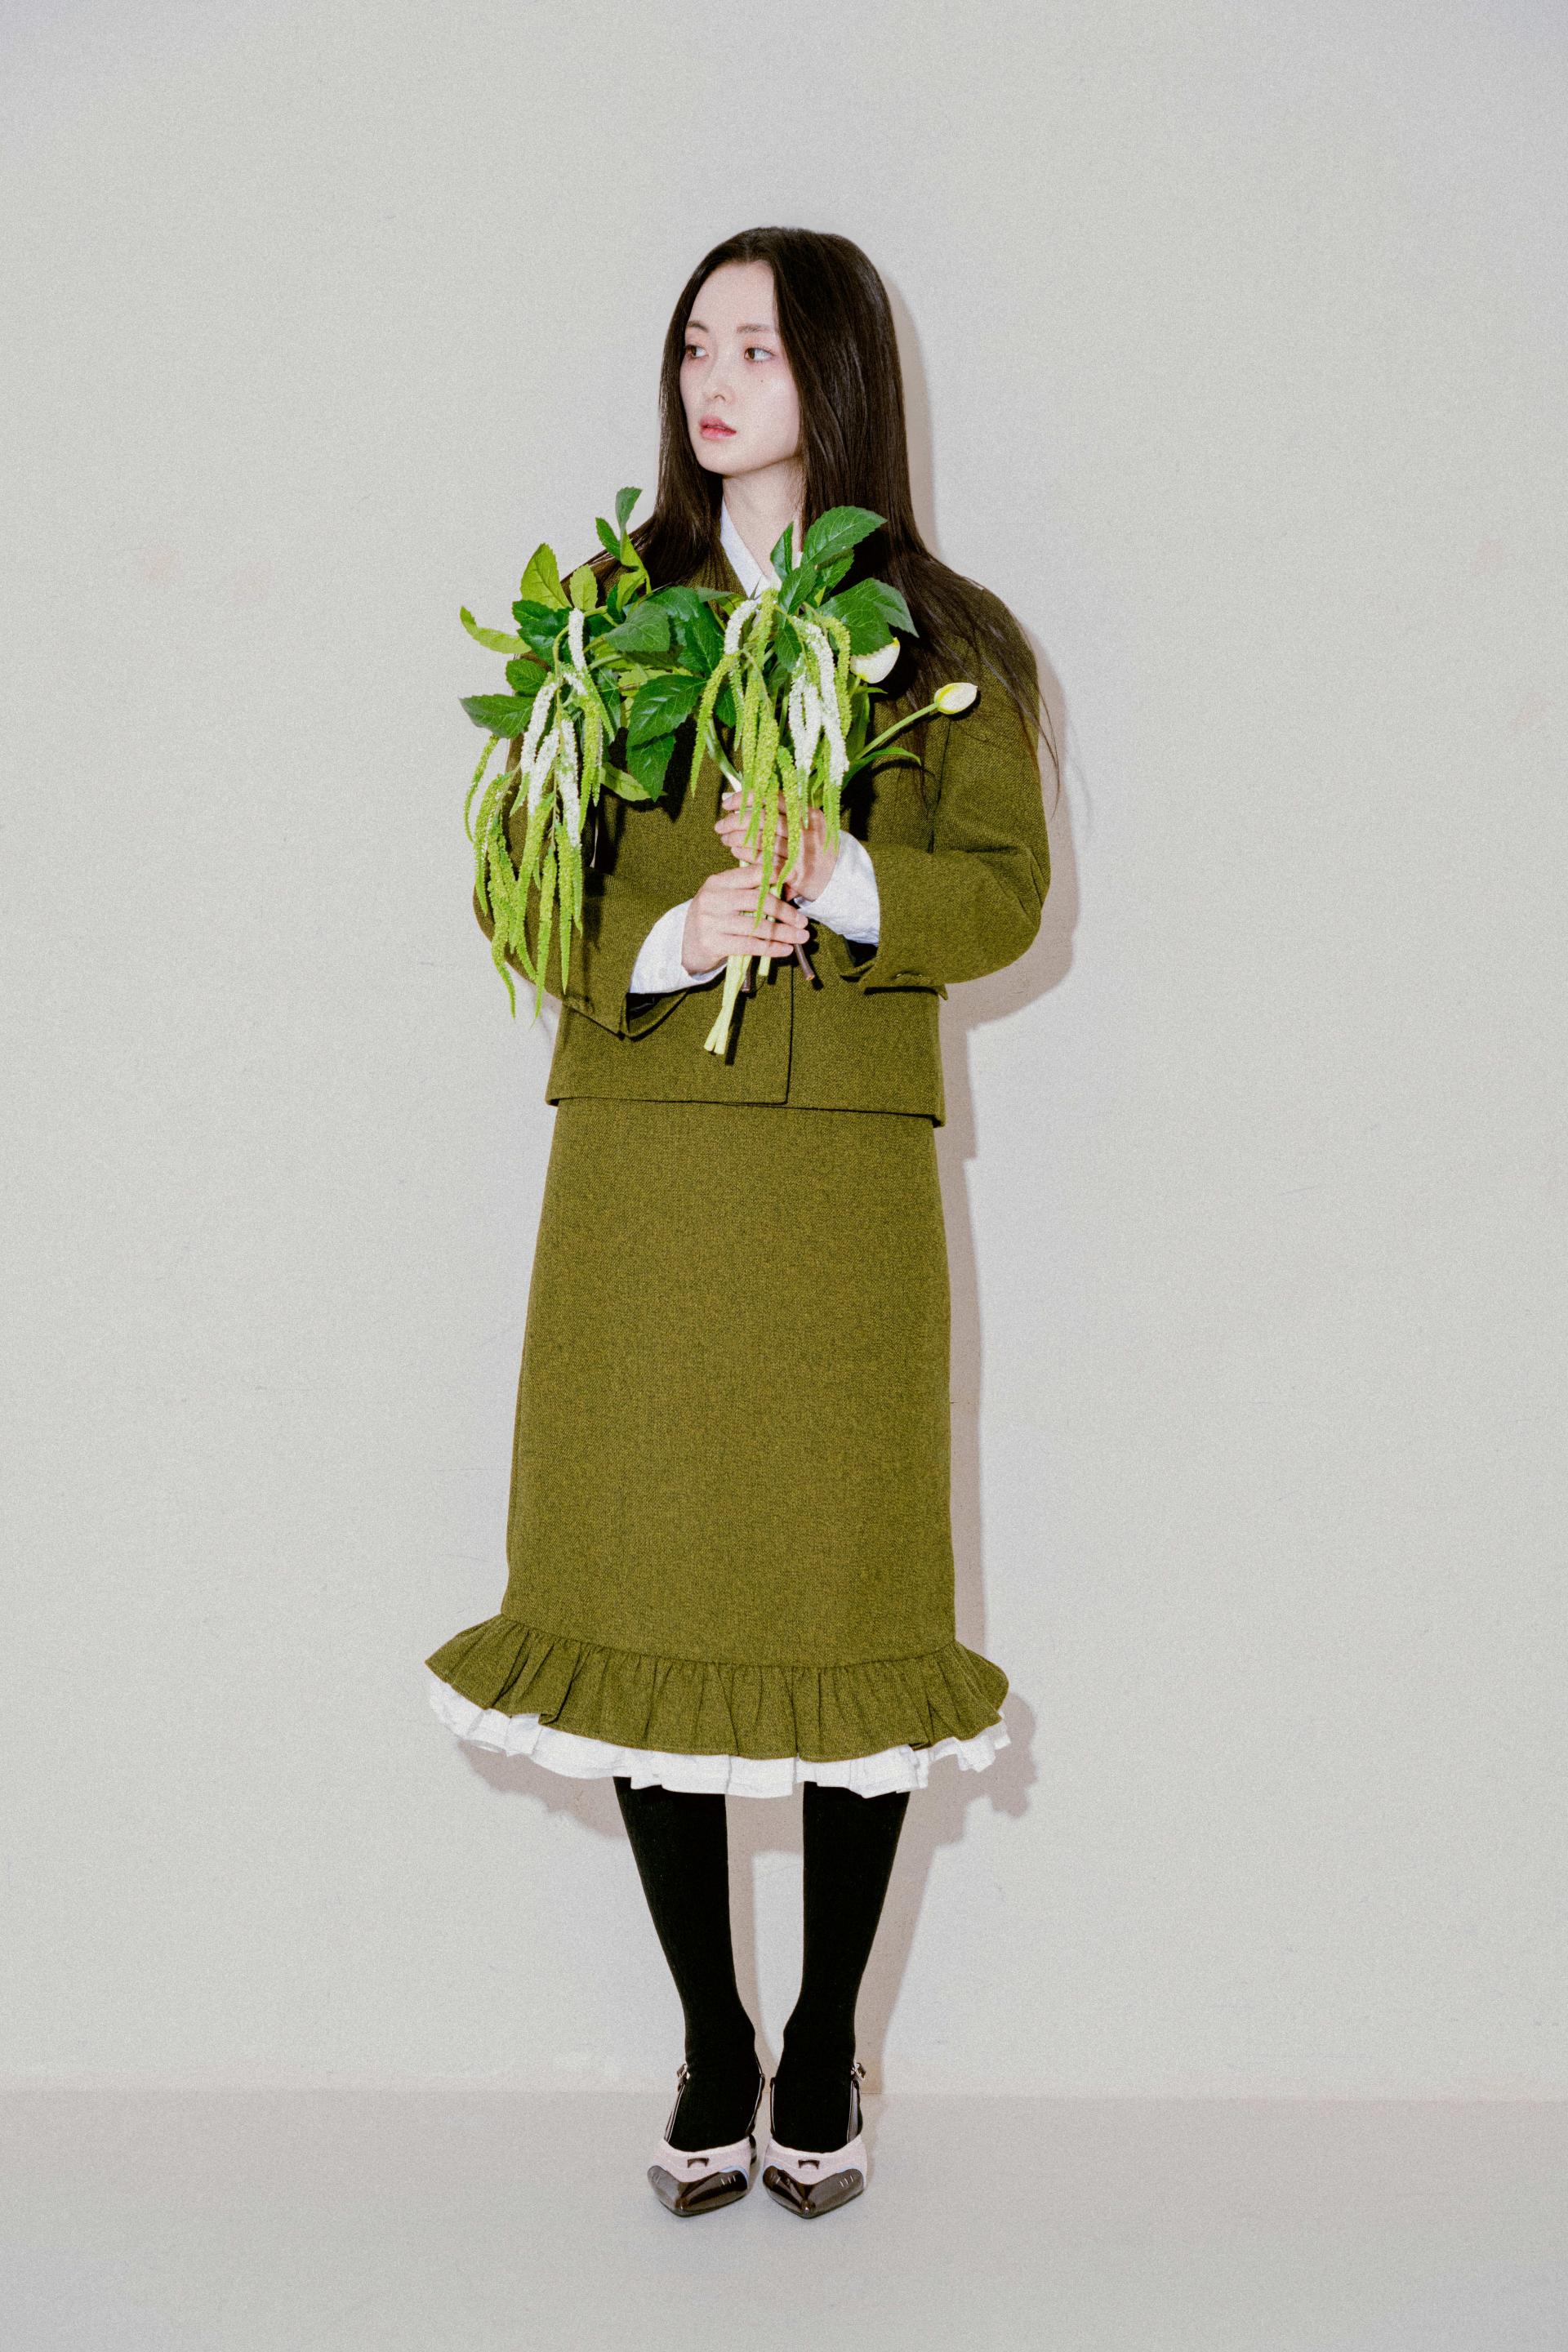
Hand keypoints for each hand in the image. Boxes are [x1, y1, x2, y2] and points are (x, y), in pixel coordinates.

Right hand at [682, 862, 811, 973]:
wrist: (686, 944)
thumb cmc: (715, 918)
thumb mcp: (727, 898)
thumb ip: (752, 892)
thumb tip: (788, 888)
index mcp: (718, 881)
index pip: (751, 874)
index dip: (775, 874)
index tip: (796, 878)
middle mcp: (713, 899)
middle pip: (757, 901)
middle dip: (785, 911)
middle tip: (804, 921)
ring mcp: (710, 922)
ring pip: (756, 926)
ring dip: (784, 933)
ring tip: (802, 937)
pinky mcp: (712, 943)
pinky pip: (749, 946)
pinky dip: (771, 948)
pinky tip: (786, 950)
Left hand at [713, 789, 836, 902]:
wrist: (836, 878)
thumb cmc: (812, 848)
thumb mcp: (805, 825)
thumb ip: (781, 814)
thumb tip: (743, 803)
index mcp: (807, 813)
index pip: (771, 797)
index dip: (745, 798)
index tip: (727, 803)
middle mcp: (805, 831)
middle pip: (762, 818)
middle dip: (735, 821)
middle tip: (720, 826)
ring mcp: (801, 853)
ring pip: (761, 840)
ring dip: (736, 839)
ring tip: (725, 839)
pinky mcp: (796, 873)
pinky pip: (764, 862)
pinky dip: (745, 855)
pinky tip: (735, 852)